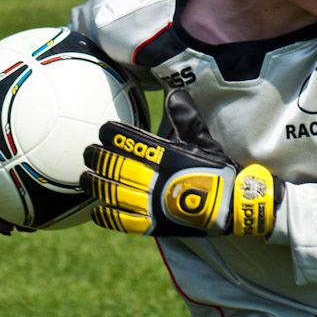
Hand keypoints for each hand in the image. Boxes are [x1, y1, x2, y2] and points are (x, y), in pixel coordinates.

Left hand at [81, 89, 279, 236]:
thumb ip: (187, 118)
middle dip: (98, 157)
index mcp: (168, 156)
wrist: (232, 208)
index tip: (103, 130)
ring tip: (85, 178)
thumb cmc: (218, 172)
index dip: (114, 134)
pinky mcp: (153, 224)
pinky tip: (96, 209)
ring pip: (115, 193)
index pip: (133, 142)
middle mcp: (157, 179)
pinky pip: (123, 221)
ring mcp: (153, 203)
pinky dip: (107, 215)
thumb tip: (175, 93)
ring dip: (96, 184)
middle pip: (117, 166)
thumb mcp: (205, 142)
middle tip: (87, 152)